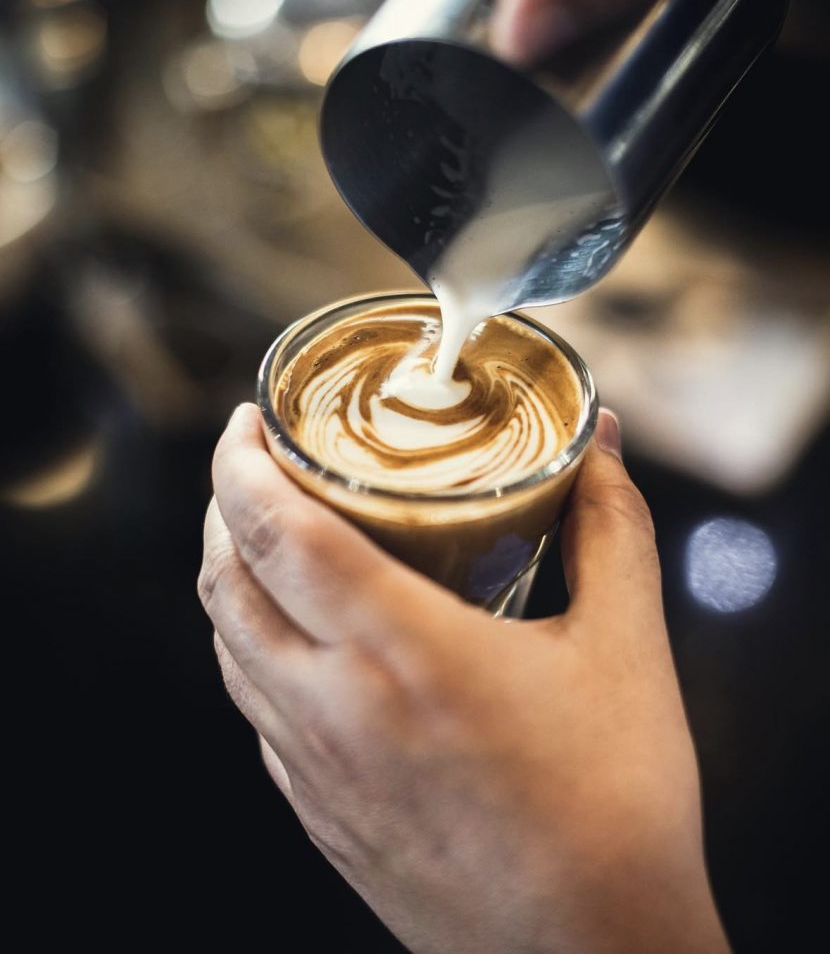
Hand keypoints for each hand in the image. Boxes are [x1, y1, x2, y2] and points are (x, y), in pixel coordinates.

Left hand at [199, 404, 729, 953]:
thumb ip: (611, 530)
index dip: (240, 461)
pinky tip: (298, 639)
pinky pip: (253, 708)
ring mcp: (314, 770)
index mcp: (403, 654)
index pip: (277, 532)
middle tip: (256, 463)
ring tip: (269, 536)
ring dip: (230, 575)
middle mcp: (335, 708)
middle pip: (226, 580)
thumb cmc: (614, 808)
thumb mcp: (627, 649)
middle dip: (223, 504)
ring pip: (226, 646)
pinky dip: (251, 648)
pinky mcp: (318, 814)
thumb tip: (609, 446)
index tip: (247, 420)